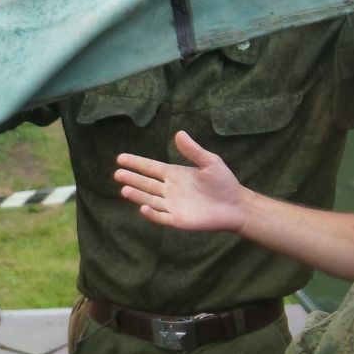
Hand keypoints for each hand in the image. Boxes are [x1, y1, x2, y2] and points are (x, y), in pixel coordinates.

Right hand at [113, 131, 246, 231]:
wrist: (236, 205)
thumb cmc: (223, 182)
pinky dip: (152, 213)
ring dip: (137, 195)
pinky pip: (161, 217)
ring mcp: (172, 205)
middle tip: (117, 174)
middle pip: (146, 184)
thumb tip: (179, 133)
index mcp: (174, 174)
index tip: (120, 158)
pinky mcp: (178, 220)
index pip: (150, 168)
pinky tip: (143, 207)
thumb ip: (193, 150)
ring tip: (124, 190)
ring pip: (150, 199)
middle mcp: (169, 190)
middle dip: (132, 179)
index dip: (136, 163)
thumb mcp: (210, 162)